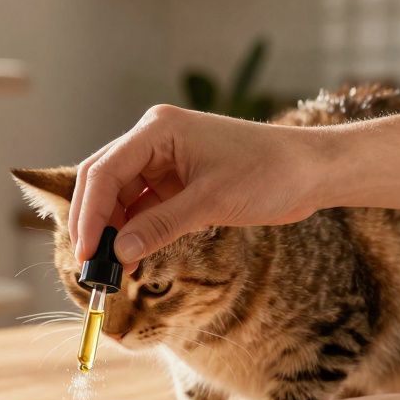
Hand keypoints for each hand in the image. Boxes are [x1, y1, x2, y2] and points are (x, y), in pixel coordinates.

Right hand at [70, 104, 321, 264]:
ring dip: (115, 231)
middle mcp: (154, 140)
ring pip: (121, 197)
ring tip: (115, 270)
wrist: (312, 171)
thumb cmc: (269, 173)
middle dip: (95, 223)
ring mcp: (165, 160)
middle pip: (104, 181)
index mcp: (158, 129)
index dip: (90, 214)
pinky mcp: (177, 180)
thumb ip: (161, 226)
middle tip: (92, 266)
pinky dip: (136, 232)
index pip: (104, 171)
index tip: (88, 253)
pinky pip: (144, 207)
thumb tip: (120, 254)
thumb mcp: (211, 202)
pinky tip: (134, 259)